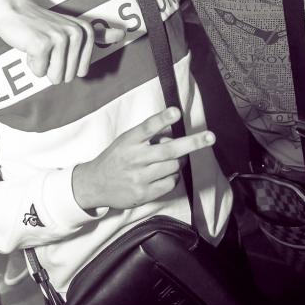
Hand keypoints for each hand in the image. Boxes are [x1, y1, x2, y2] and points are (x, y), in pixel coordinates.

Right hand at [0, 0, 123, 83]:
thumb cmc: (42, 22)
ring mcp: (60, 39)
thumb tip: (123, 34)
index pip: (80, 72)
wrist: (14, 8)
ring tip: (38, 46)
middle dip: (51, 66)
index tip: (56, 46)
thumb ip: (98, 32)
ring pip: (54, 77)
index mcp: (86, 32)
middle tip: (45, 45)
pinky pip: (39, 72)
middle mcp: (77, 34)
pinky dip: (31, 62)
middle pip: (66, 77)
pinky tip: (29, 45)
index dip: (63, 64)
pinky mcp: (42, 45)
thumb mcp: (73, 26)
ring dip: (41, 65)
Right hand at [72, 107, 214, 210]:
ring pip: (173, 166)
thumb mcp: (126, 141)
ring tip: (169, 159)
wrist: (94, 184)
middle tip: (211, 137)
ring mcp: (139, 177)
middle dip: (193, 143)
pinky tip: (164, 173)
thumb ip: (147, 137)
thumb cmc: (116, 158)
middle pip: (169, 150)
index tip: (176, 111)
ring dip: (178, 161)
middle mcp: (134, 158)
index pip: (148, 127)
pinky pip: (170, 183)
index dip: (162, 119)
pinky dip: (173, 176)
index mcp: (129, 141)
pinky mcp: (143, 193)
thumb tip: (174, 133)